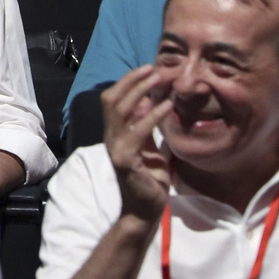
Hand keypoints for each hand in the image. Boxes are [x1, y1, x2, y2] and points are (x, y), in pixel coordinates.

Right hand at [102, 64, 175, 222]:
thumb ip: (145, 127)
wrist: (144, 210)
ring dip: (140, 90)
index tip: (147, 70)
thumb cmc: (148, 180)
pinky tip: (168, 106)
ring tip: (159, 79)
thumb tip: (148, 101)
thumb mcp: (148, 148)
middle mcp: (111, 137)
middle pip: (112, 99)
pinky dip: (153, 115)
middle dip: (132, 81)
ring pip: (120, 109)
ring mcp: (116, 148)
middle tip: (153, 69)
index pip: (113, 99)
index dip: (127, 82)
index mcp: (115, 133)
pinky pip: (138, 131)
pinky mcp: (125, 159)